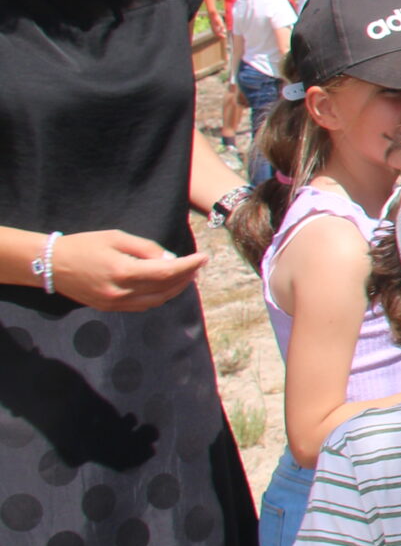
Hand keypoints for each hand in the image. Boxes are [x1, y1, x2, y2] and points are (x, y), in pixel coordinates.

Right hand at [49, 231, 208, 312]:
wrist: (51, 264)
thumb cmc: (84, 245)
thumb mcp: (117, 237)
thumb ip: (146, 249)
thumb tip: (170, 259)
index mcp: (123, 272)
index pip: (167, 272)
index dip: (189, 265)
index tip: (204, 257)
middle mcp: (121, 292)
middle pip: (166, 289)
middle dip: (187, 277)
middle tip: (199, 264)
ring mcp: (115, 303)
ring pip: (157, 300)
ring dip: (176, 289)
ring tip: (188, 274)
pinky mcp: (110, 308)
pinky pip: (143, 305)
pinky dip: (160, 296)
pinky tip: (167, 286)